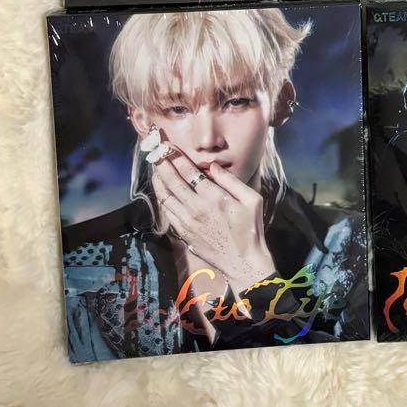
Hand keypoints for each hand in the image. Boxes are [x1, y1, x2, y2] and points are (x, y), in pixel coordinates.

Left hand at [151, 149, 275, 295]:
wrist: (243, 261)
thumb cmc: (251, 227)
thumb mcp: (251, 199)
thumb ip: (231, 181)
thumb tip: (213, 166)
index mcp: (213, 197)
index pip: (189, 172)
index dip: (177, 157)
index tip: (168, 146)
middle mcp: (196, 208)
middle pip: (173, 182)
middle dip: (163, 164)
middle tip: (155, 151)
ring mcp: (187, 222)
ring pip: (165, 197)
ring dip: (158, 180)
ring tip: (154, 167)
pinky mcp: (183, 233)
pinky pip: (167, 212)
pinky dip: (161, 198)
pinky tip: (161, 190)